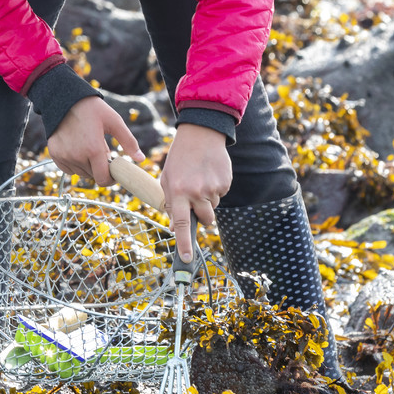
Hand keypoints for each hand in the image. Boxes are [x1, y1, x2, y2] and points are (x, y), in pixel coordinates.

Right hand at [46, 96, 142, 185]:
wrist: (65, 98)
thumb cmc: (92, 109)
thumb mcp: (114, 121)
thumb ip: (129, 142)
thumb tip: (141, 159)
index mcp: (93, 149)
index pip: (103, 179)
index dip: (110, 178)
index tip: (113, 171)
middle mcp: (77, 156)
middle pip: (93, 176)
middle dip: (99, 168)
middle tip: (101, 152)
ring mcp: (64, 156)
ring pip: (80, 173)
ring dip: (87, 166)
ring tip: (89, 147)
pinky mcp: (55, 154)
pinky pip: (67, 169)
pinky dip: (74, 164)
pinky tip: (77, 149)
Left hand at [159, 123, 230, 262]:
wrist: (200, 135)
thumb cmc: (179, 160)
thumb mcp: (168, 179)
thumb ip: (171, 203)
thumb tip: (175, 227)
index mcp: (177, 192)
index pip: (181, 223)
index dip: (184, 242)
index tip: (188, 258)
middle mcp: (195, 192)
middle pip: (205, 220)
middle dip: (203, 215)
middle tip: (196, 198)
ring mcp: (212, 188)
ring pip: (214, 207)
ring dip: (208, 199)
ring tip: (201, 179)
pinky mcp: (225, 182)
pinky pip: (222, 195)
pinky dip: (217, 188)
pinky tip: (210, 173)